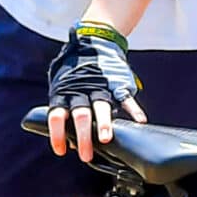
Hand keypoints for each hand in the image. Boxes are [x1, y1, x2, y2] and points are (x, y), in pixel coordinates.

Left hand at [47, 22, 143, 161]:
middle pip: (80, 115)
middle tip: (86, 155)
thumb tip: (68, 139)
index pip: (57, 116)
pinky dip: (134, 110)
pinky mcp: (118, 83)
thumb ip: (64, 110)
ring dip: (104, 124)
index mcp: (64, 93)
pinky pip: (126, 98)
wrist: (95, 41)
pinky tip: (140, 121)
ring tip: (106, 138)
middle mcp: (81, 91)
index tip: (60, 151)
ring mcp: (100, 86)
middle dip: (83, 136)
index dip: (57, 134)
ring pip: (102, 107)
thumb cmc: (74, 71)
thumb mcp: (62, 86)